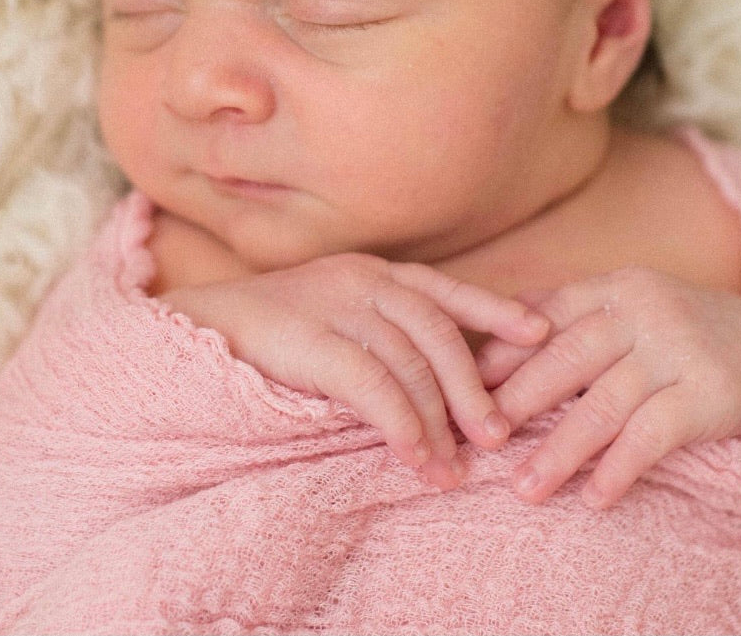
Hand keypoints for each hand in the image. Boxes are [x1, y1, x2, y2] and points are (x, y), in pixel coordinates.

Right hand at [161, 254, 550, 489]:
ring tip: (454, 468)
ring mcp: (335, 303)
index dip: (494, 311)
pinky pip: (371, 383)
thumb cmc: (278, 333)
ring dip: (437, 419)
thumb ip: (386, 334)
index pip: (445, 289)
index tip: (540, 332)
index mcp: (375, 272)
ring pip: (409, 360)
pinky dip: (399, 422)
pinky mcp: (310, 337)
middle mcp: (363, 279)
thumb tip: (449, 382)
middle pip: (437, 330)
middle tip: (496, 436)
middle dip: (471, 386)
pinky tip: (413, 454)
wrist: (201, 326)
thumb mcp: (340, 318)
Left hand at [473, 267, 740, 508]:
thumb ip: (572, 312)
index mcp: (616, 288)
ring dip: (561, 451)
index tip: (463, 386)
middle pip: (569, 357)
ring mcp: (678, 351)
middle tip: (481, 439)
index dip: (504, 351)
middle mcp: (643, 311)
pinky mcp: (709, 393)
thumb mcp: (631, 305)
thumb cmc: (683, 331)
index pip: (550, 316)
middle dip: (519, 401)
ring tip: (525, 489)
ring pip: (605, 403)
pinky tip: (594, 498)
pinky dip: (620, 468)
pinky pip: (654, 435)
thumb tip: (495, 328)